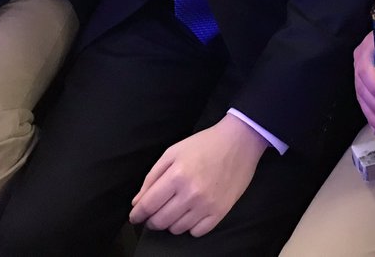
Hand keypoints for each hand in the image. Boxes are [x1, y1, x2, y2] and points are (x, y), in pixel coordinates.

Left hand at [129, 116, 266, 236]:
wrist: (240, 142)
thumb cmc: (203, 144)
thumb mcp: (173, 152)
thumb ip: (152, 177)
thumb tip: (137, 202)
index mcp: (177, 176)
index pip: (148, 205)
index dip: (137, 214)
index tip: (134, 217)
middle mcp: (191, 194)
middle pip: (161, 221)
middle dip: (151, 220)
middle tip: (154, 214)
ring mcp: (207, 205)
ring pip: (177, 229)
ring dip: (170, 223)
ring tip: (174, 211)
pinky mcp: (221, 212)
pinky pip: (197, 232)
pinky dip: (190, 227)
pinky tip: (191, 214)